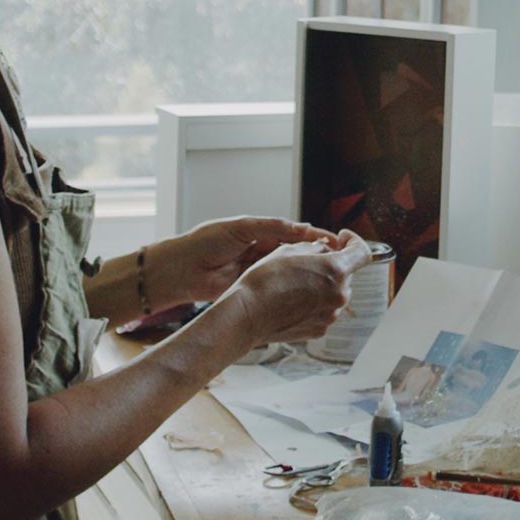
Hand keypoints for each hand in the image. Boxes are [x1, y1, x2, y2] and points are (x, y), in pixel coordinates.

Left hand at [158, 217, 344, 306]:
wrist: (180, 270)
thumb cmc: (205, 242)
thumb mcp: (241, 228)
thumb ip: (271, 227)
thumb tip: (303, 227)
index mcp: (261, 232)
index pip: (297, 233)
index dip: (317, 238)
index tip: (337, 243)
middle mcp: (264, 250)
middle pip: (299, 253)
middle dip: (318, 257)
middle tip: (338, 263)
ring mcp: (260, 271)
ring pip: (292, 272)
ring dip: (309, 275)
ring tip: (328, 278)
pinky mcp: (254, 288)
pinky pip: (278, 288)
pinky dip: (293, 290)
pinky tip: (308, 293)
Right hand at [228, 230, 372, 344]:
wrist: (248, 315)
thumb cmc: (264, 280)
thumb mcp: (289, 250)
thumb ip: (314, 247)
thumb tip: (325, 249)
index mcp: (335, 270)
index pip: (362, 252)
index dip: (354, 241)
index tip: (343, 238)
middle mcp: (338, 294)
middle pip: (346, 274)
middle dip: (332, 265)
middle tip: (308, 262)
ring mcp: (330, 315)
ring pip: (335, 293)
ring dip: (323, 285)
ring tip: (296, 283)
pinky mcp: (320, 329)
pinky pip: (324, 310)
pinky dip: (315, 302)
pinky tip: (293, 300)